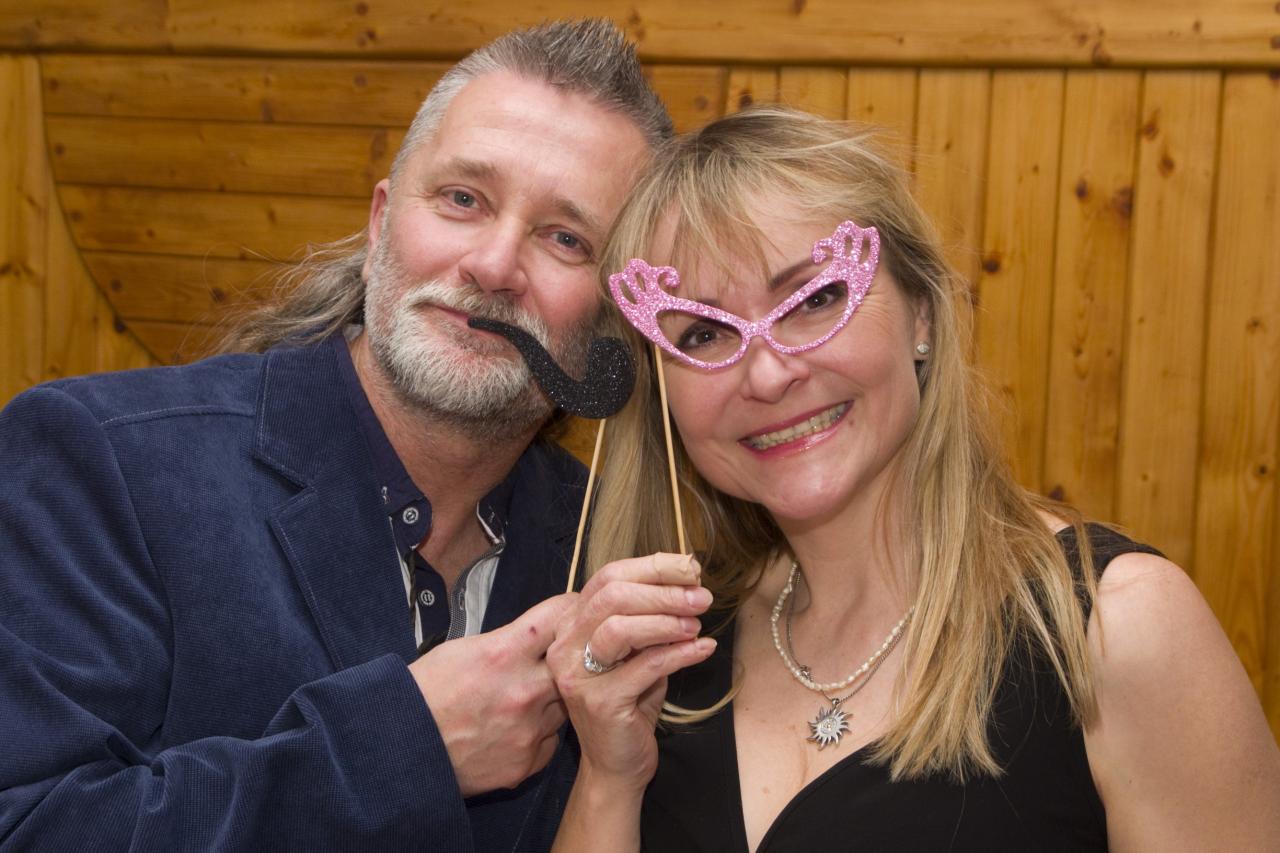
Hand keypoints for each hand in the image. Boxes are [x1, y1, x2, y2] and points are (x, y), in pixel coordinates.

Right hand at [409, 594, 574, 796]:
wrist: (400, 747)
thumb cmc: (426, 692)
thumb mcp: (463, 649)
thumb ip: (509, 641)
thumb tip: (542, 635)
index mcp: (504, 654)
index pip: (559, 617)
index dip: (568, 611)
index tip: (571, 613)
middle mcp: (523, 692)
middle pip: (571, 665)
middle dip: (565, 661)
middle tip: (553, 660)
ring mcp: (527, 731)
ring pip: (564, 707)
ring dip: (551, 700)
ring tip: (521, 700)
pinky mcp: (525, 763)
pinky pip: (550, 742)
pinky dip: (539, 735)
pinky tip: (515, 731)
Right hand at [547, 553, 716, 794]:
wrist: (617, 766)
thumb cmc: (630, 703)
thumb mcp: (637, 652)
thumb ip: (650, 618)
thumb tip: (687, 581)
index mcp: (572, 626)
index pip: (607, 578)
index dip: (651, 567)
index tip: (690, 568)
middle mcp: (566, 647)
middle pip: (612, 596)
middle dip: (662, 590)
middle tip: (701, 596)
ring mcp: (579, 676)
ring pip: (621, 628)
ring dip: (667, 620)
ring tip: (697, 622)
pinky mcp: (601, 702)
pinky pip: (646, 666)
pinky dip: (680, 653)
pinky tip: (703, 649)